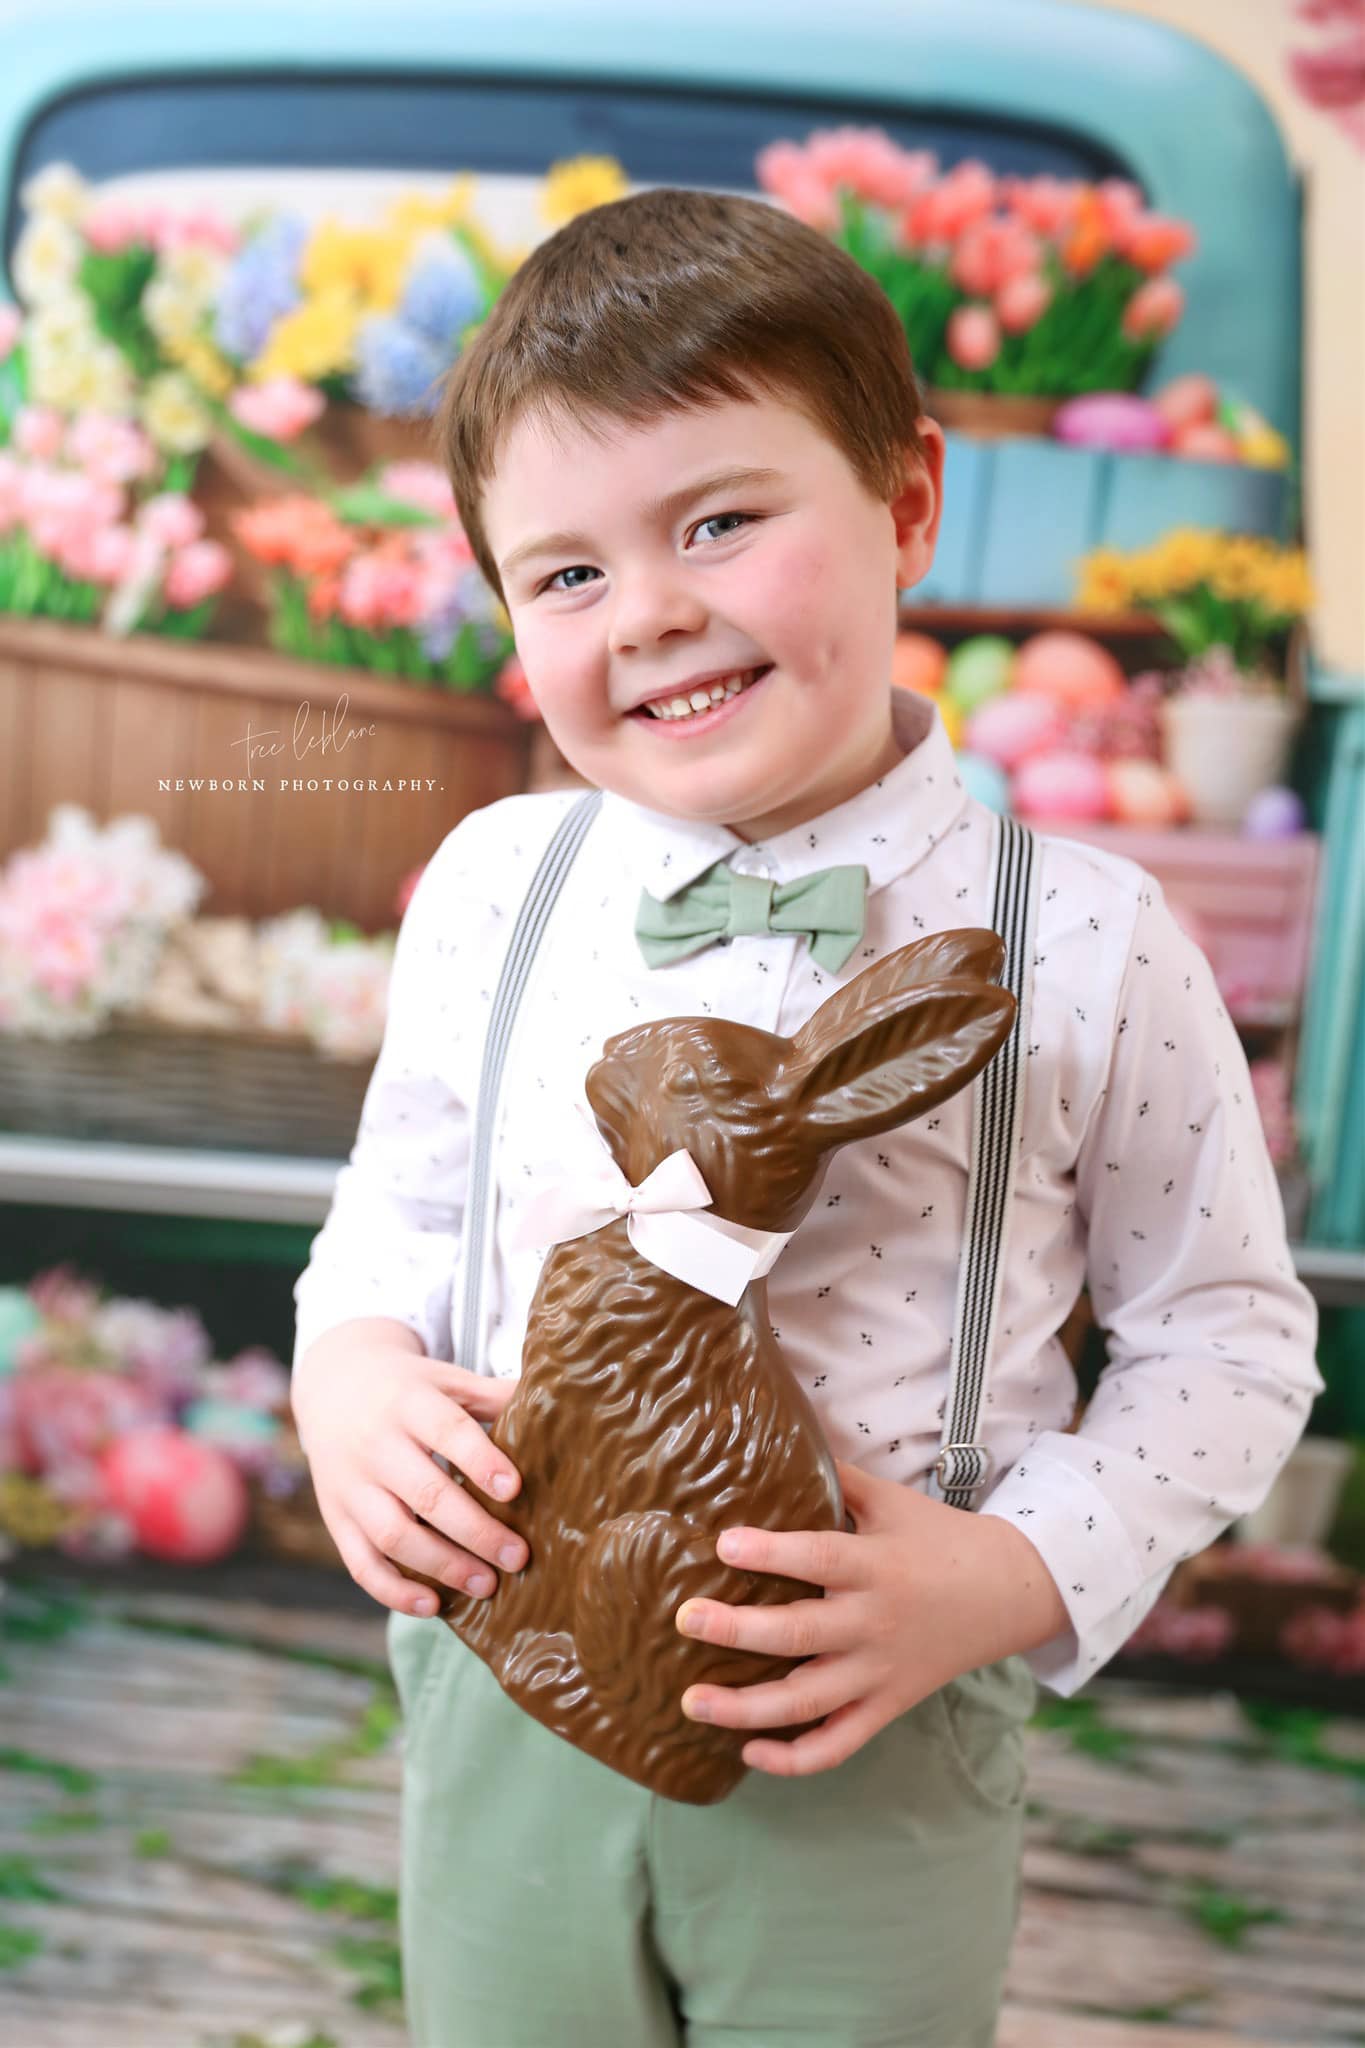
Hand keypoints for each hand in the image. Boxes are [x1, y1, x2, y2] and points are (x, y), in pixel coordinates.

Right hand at [291, 1319, 527, 1617]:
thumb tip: (557, 1403)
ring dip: (442, 1565)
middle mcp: (376, 1445)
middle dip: (474, 1530)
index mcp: (409, 1403)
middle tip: (518, 1556)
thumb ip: (493, 1396)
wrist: (335, 1386)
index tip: (515, 1490)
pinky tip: (432, 1605)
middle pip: (425, 1492)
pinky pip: (361, 1563)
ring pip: (393, 1534)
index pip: (446, 1431)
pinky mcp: (337, 1519)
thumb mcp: (447, 1379)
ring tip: (487, 1585)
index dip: (480, 1461)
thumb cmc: (409, 1388)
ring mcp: (352, 1486)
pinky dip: (393, 1590)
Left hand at [673, 1458, 1067, 1777]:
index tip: (724, 1543)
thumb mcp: (892, 1500)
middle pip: (801, 1635)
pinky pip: (839, 1744)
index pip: (820, 1558)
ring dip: (747, 1709)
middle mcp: (874, 1624)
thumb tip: (777, 1443)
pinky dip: (795, 1759)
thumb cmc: (938, 1538)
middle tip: (684, 1619)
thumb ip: (836, 1479)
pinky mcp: (886, 1707)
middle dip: (737, 1631)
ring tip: (690, 1702)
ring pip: (809, 1702)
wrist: (1008, 1593)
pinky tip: (749, 1752)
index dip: (772, 1553)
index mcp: (876, 1566)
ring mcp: (880, 1673)